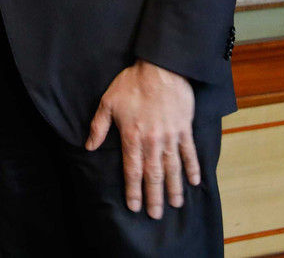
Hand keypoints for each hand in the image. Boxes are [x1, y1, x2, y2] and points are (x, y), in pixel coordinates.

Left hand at [85, 60, 199, 219]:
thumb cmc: (131, 84)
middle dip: (154, 197)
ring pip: (173, 168)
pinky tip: (194, 181)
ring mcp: (171, 136)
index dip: (133, 190)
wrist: (160, 68)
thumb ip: (98, 127)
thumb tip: (89, 146)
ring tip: (176, 204)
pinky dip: (192, 168)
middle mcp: (152, 141)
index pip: (132, 170)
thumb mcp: (107, 103)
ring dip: (174, 187)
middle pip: (153, 175)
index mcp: (132, 136)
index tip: (134, 206)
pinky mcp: (184, 129)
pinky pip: (189, 153)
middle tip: (156, 215)